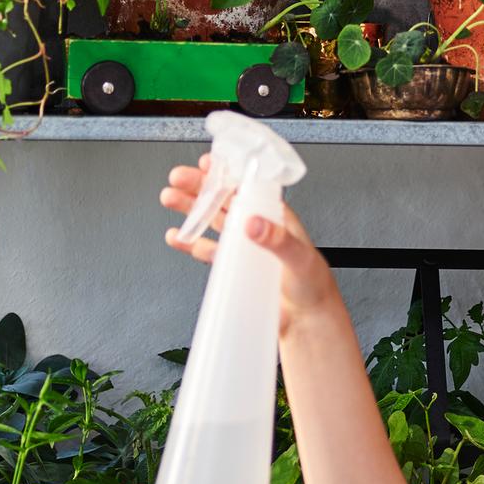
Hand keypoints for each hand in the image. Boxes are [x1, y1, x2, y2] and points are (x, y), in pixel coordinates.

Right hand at [159, 156, 339, 334]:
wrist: (307, 320)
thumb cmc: (313, 286)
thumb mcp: (300, 258)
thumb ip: (277, 240)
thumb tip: (253, 223)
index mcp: (275, 216)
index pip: (248, 187)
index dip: (227, 173)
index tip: (208, 163)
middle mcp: (257, 227)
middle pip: (223, 200)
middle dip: (199, 187)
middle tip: (178, 179)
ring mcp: (243, 246)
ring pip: (211, 220)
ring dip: (191, 209)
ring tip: (170, 198)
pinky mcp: (234, 267)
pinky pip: (208, 251)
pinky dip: (190, 243)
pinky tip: (177, 236)